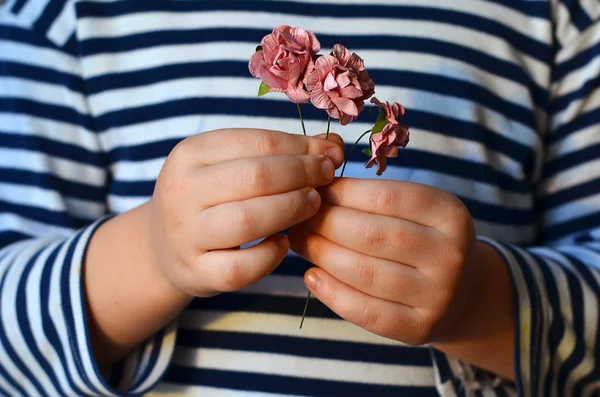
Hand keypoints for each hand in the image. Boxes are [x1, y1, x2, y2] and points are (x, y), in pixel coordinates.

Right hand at [148, 128, 344, 297]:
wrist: (162, 245)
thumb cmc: (209, 197)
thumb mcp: (231, 165)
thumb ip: (280, 152)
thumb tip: (333, 146)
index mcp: (191, 153)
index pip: (259, 142)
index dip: (302, 148)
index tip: (330, 156)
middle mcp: (182, 191)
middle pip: (256, 177)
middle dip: (302, 175)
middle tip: (326, 179)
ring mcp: (186, 235)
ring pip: (248, 221)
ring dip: (291, 210)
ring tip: (312, 206)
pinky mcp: (196, 272)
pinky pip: (240, 268)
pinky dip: (270, 257)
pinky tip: (284, 245)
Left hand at [288, 178, 477, 344]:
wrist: (461, 292)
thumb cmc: (424, 239)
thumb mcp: (415, 211)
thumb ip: (374, 199)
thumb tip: (316, 190)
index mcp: (449, 214)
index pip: (384, 197)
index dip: (341, 192)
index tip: (313, 190)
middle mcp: (450, 255)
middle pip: (371, 235)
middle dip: (324, 224)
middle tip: (296, 218)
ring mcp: (438, 295)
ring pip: (364, 272)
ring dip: (321, 254)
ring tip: (297, 241)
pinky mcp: (420, 329)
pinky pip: (366, 311)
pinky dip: (332, 293)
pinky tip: (311, 276)